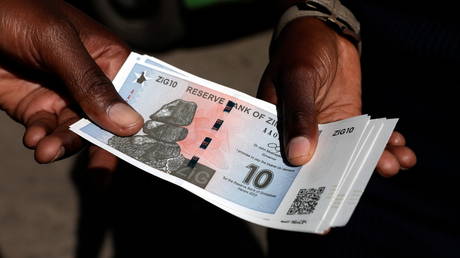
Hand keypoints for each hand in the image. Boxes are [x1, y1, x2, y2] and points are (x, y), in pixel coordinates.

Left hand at [0, 0, 142, 162]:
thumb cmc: (18, 11)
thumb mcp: (58, 42)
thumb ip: (91, 83)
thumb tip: (131, 123)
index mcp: (109, 59)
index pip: (134, 96)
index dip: (140, 124)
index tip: (146, 153)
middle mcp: (91, 82)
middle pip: (107, 123)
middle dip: (100, 146)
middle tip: (100, 176)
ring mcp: (63, 96)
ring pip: (76, 132)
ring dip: (64, 145)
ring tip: (46, 150)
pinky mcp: (36, 108)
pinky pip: (48, 132)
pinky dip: (42, 140)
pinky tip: (34, 139)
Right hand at [257, 17, 415, 175]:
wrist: (323, 33)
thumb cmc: (300, 50)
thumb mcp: (298, 78)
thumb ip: (300, 114)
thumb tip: (299, 157)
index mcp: (277, 127)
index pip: (284, 162)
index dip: (300, 183)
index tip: (319, 200)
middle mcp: (300, 133)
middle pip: (321, 163)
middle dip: (345, 175)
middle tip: (368, 180)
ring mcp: (326, 126)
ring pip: (348, 153)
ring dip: (373, 160)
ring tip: (395, 164)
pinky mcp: (346, 118)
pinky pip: (365, 137)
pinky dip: (384, 143)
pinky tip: (400, 146)